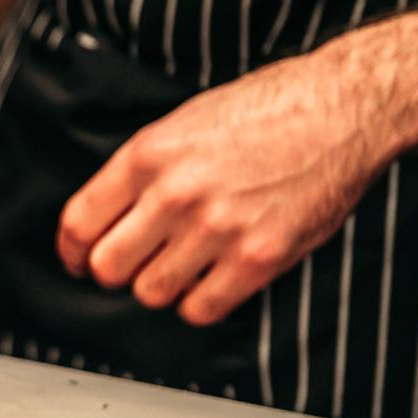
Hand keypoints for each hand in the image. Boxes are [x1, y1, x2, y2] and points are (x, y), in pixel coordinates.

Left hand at [56, 42, 402, 325]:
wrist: (343, 108)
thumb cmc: (270, 108)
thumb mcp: (186, 121)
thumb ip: (144, 169)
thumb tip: (109, 214)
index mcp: (148, 156)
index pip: (79, 224)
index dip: (73, 252)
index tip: (79, 260)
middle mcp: (175, 194)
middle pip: (108, 268)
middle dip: (115, 273)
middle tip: (133, 267)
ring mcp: (216, 229)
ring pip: (151, 293)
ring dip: (160, 287)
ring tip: (181, 267)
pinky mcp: (256, 258)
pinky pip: (201, 309)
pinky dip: (200, 303)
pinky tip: (212, 280)